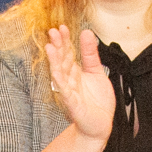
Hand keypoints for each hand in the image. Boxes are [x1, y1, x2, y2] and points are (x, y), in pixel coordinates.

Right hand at [43, 26, 115, 141]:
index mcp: (75, 72)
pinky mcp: (73, 105)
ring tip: (50, 48)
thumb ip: (91, 54)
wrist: (101, 125)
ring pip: (60, 75)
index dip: (65, 40)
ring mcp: (69, 93)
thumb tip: (86, 32)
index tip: (62, 27)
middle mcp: (70, 81)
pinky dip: (62, 83)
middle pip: (62, 61)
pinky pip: (66, 93)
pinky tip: (57, 73)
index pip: (68, 53)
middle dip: (58, 46)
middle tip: (53, 31)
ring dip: (54, 62)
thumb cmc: (97, 101)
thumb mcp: (97, 72)